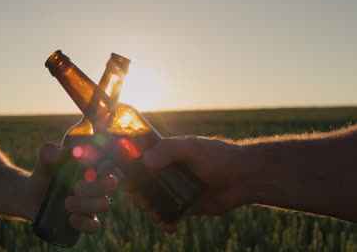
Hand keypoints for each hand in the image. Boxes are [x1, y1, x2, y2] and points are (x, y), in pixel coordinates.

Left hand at [26, 142, 117, 233]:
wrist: (30, 198)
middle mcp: (97, 185)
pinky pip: (95, 226)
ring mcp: (93, 204)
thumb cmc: (43, 175)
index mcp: (93, 167)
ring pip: (104, 205)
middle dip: (97, 187)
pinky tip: (72, 219)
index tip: (99, 169)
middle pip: (111, 185)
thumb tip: (63, 152)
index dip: (111, 166)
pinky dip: (86, 224)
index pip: (110, 163)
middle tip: (75, 187)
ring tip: (66, 203)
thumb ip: (49, 152)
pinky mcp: (85, 221)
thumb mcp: (44, 162)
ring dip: (87, 204)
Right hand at [126, 136, 252, 232]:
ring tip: (157, 216)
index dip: (131, 174)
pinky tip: (170, 225)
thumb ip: (168, 150)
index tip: (129, 184)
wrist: (244, 178)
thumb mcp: (192, 147)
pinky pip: (169, 216)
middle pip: (143, 187)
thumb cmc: (218, 156)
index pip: (139, 164)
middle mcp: (167, 173)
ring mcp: (175, 190)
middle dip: (139, 197)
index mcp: (165, 155)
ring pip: (154, 203)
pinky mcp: (185, 206)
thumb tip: (146, 162)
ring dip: (151, 211)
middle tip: (144, 204)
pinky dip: (166, 222)